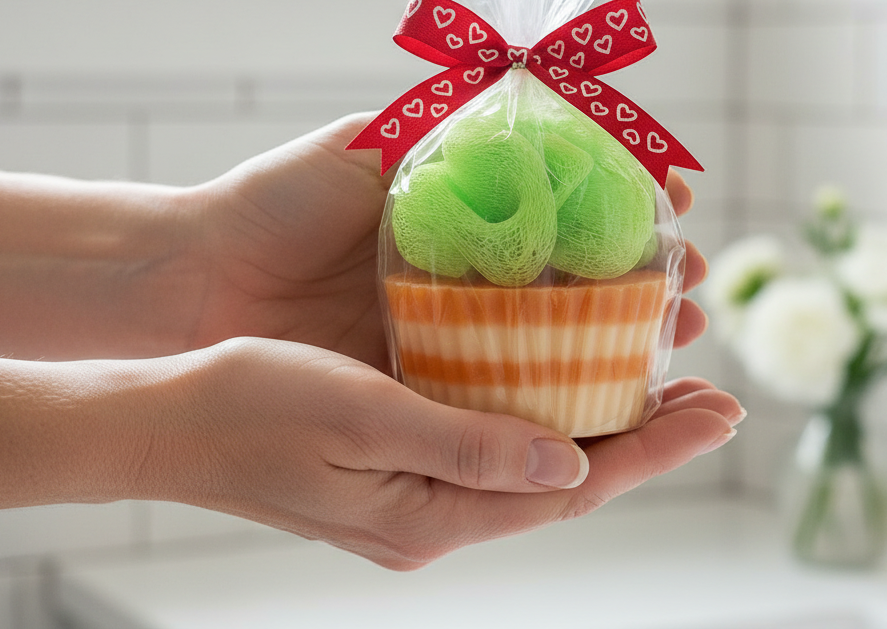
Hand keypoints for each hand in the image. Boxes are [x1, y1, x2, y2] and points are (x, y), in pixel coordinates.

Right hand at [139, 338, 741, 568]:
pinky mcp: (398, 457)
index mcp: (430, 516)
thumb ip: (466, 446)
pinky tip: (562, 369)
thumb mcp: (359, 419)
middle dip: (644, 435)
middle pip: (566, 478)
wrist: (163, 421)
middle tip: (712, 390)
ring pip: (535, 456)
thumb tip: (573, 467)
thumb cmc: (248, 408)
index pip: (571, 490)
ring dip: (600, 417)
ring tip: (660, 374)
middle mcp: (434, 513)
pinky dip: (544, 404)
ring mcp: (416, 488)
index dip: (654, 450)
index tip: (722, 412)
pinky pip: (494, 435)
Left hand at [181, 113, 708, 371]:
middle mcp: (471, 280)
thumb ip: (443, 124)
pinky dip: (562, 390)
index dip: (631, 206)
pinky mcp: (425, 386)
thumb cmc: (276, 202)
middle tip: (698, 289)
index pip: (574, 210)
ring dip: (627, 342)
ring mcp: (452, 337)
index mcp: (466, 217)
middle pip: (584, 283)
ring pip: (559, 342)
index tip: (679, 201)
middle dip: (650, 285)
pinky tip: (612, 393)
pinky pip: (504, 390)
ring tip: (681, 339)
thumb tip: (529, 84)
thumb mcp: (369, 146)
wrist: (194, 278)